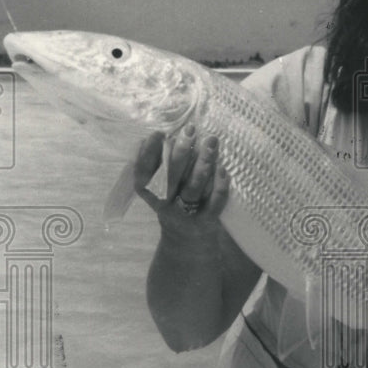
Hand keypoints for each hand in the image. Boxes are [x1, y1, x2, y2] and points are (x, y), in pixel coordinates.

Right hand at [133, 126, 229, 245]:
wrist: (185, 237)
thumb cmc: (172, 199)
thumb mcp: (158, 184)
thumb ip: (155, 162)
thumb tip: (152, 137)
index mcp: (150, 192)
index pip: (143, 172)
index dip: (149, 153)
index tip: (158, 134)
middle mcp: (165, 203)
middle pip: (171, 177)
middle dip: (180, 152)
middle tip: (190, 130)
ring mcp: (186, 213)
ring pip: (194, 187)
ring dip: (203, 163)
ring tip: (211, 142)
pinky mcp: (206, 220)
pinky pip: (214, 202)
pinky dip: (219, 185)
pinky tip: (223, 168)